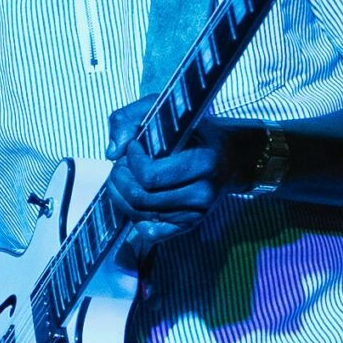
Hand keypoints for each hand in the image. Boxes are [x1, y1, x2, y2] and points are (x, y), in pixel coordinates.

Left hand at [107, 115, 240, 260]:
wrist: (229, 157)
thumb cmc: (193, 132)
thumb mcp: (165, 110)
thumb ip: (131, 117)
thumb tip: (113, 151)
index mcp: (202, 162)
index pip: (151, 176)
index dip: (132, 161)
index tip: (133, 146)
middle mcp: (202, 193)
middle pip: (141, 198)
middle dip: (120, 179)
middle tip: (121, 164)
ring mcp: (196, 213)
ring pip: (141, 215)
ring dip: (121, 195)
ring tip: (125, 177)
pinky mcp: (189, 225)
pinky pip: (150, 233)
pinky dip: (134, 217)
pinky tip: (137, 198)